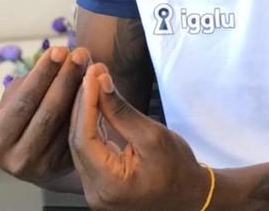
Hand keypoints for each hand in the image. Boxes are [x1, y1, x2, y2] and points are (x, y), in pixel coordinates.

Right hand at [0, 45, 89, 186]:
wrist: (36, 152)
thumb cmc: (26, 114)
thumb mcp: (18, 98)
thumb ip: (34, 79)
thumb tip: (63, 54)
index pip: (23, 100)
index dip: (42, 74)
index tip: (60, 49)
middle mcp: (16, 158)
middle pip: (48, 113)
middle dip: (66, 79)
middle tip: (81, 53)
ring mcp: (40, 168)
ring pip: (67, 124)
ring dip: (82, 92)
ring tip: (93, 65)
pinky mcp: (62, 170)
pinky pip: (79, 135)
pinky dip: (89, 110)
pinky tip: (98, 88)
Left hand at [69, 63, 211, 210]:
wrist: (190, 196)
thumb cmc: (178, 170)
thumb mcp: (153, 136)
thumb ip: (122, 112)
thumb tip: (101, 84)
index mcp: (109, 185)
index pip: (85, 138)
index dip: (85, 103)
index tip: (92, 75)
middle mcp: (95, 192)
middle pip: (78, 142)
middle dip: (83, 103)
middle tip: (92, 72)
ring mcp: (95, 190)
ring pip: (81, 144)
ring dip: (86, 112)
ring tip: (93, 82)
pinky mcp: (99, 183)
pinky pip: (89, 150)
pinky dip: (92, 125)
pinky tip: (95, 103)